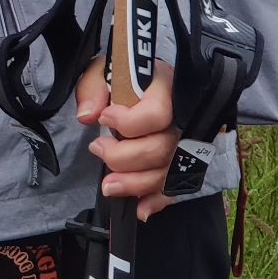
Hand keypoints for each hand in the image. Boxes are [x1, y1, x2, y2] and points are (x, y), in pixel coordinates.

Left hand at [76, 56, 180, 220]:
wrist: (144, 79)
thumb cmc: (124, 74)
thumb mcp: (104, 69)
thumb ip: (93, 87)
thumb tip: (89, 116)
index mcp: (167, 87)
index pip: (157, 114)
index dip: (127, 122)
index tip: (105, 118)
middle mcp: (184, 116)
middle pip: (161, 148)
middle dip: (124, 157)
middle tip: (98, 149)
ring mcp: (189, 141)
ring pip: (169, 172)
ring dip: (136, 184)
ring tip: (109, 185)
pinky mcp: (186, 161)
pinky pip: (177, 186)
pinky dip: (158, 201)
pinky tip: (140, 209)